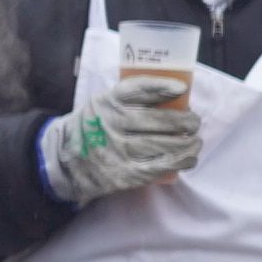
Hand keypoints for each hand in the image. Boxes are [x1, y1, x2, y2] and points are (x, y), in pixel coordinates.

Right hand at [38, 75, 201, 204]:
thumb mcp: (104, 103)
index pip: (137, 90)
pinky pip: (159, 167)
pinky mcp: (125, 174)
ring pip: (163, 145)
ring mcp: (119, 150)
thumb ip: (130, 99)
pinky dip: (180, 162)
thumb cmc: (95, 126)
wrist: (66, 160)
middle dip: (184, 121)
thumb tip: (176, 96)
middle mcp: (112, 124)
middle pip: (157, 120)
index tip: (182, 88)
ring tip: (195, 141)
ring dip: (187, 143)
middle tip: (194, 122)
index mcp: (108, 102)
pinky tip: (189, 158)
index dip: (162, 87)